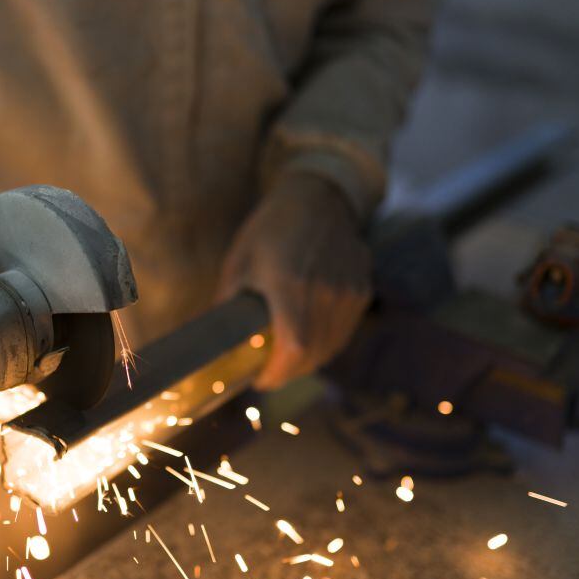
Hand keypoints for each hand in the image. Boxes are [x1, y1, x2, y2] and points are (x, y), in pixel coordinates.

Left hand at [219, 172, 370, 389]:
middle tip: (269, 371)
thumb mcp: (240, 262)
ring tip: (286, 356)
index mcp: (289, 285)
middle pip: (312, 355)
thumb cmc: (272, 229)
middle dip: (288, 372)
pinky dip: (326, 343)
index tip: (259, 380)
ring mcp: (348, 292)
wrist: (320, 198)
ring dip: (307, 361)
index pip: (292, 349)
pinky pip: (344, 332)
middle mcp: (325, 292)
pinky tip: (308, 336)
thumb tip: (217, 341)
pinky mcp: (362, 290)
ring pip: (330, 348)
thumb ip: (230, 303)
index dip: (277, 374)